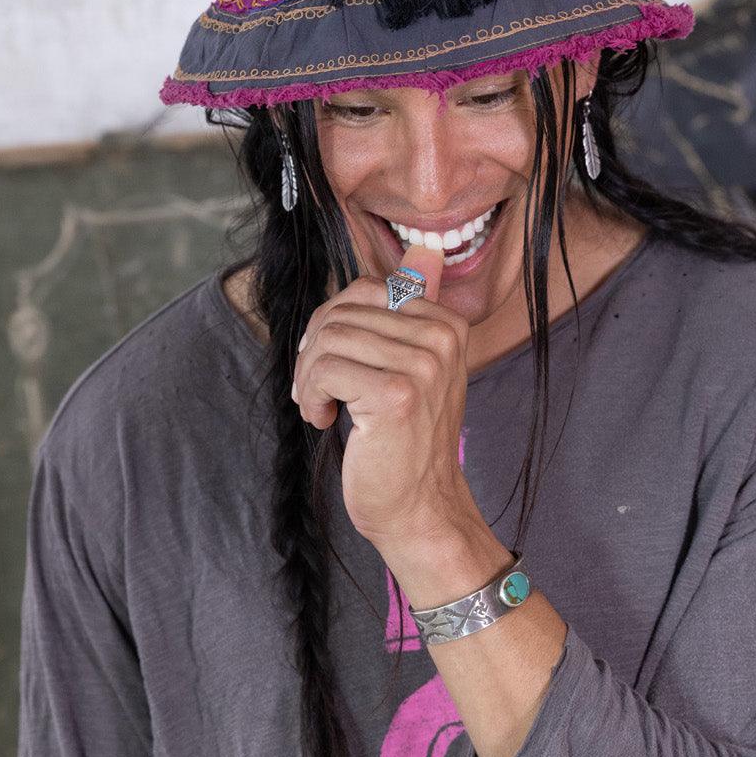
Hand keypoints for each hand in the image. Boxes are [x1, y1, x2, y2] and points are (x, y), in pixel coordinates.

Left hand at [292, 242, 480, 556]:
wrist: (418, 507)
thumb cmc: (403, 441)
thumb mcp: (411, 367)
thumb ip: (411, 309)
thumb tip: (424, 249)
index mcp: (446, 324)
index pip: (365, 290)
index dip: (332, 324)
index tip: (329, 365)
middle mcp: (441, 338)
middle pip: (341, 312)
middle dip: (314, 351)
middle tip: (315, 391)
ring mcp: (423, 365)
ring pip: (328, 339)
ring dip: (309, 377)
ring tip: (319, 406)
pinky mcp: (397, 395)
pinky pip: (325, 370)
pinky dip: (310, 397)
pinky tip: (323, 420)